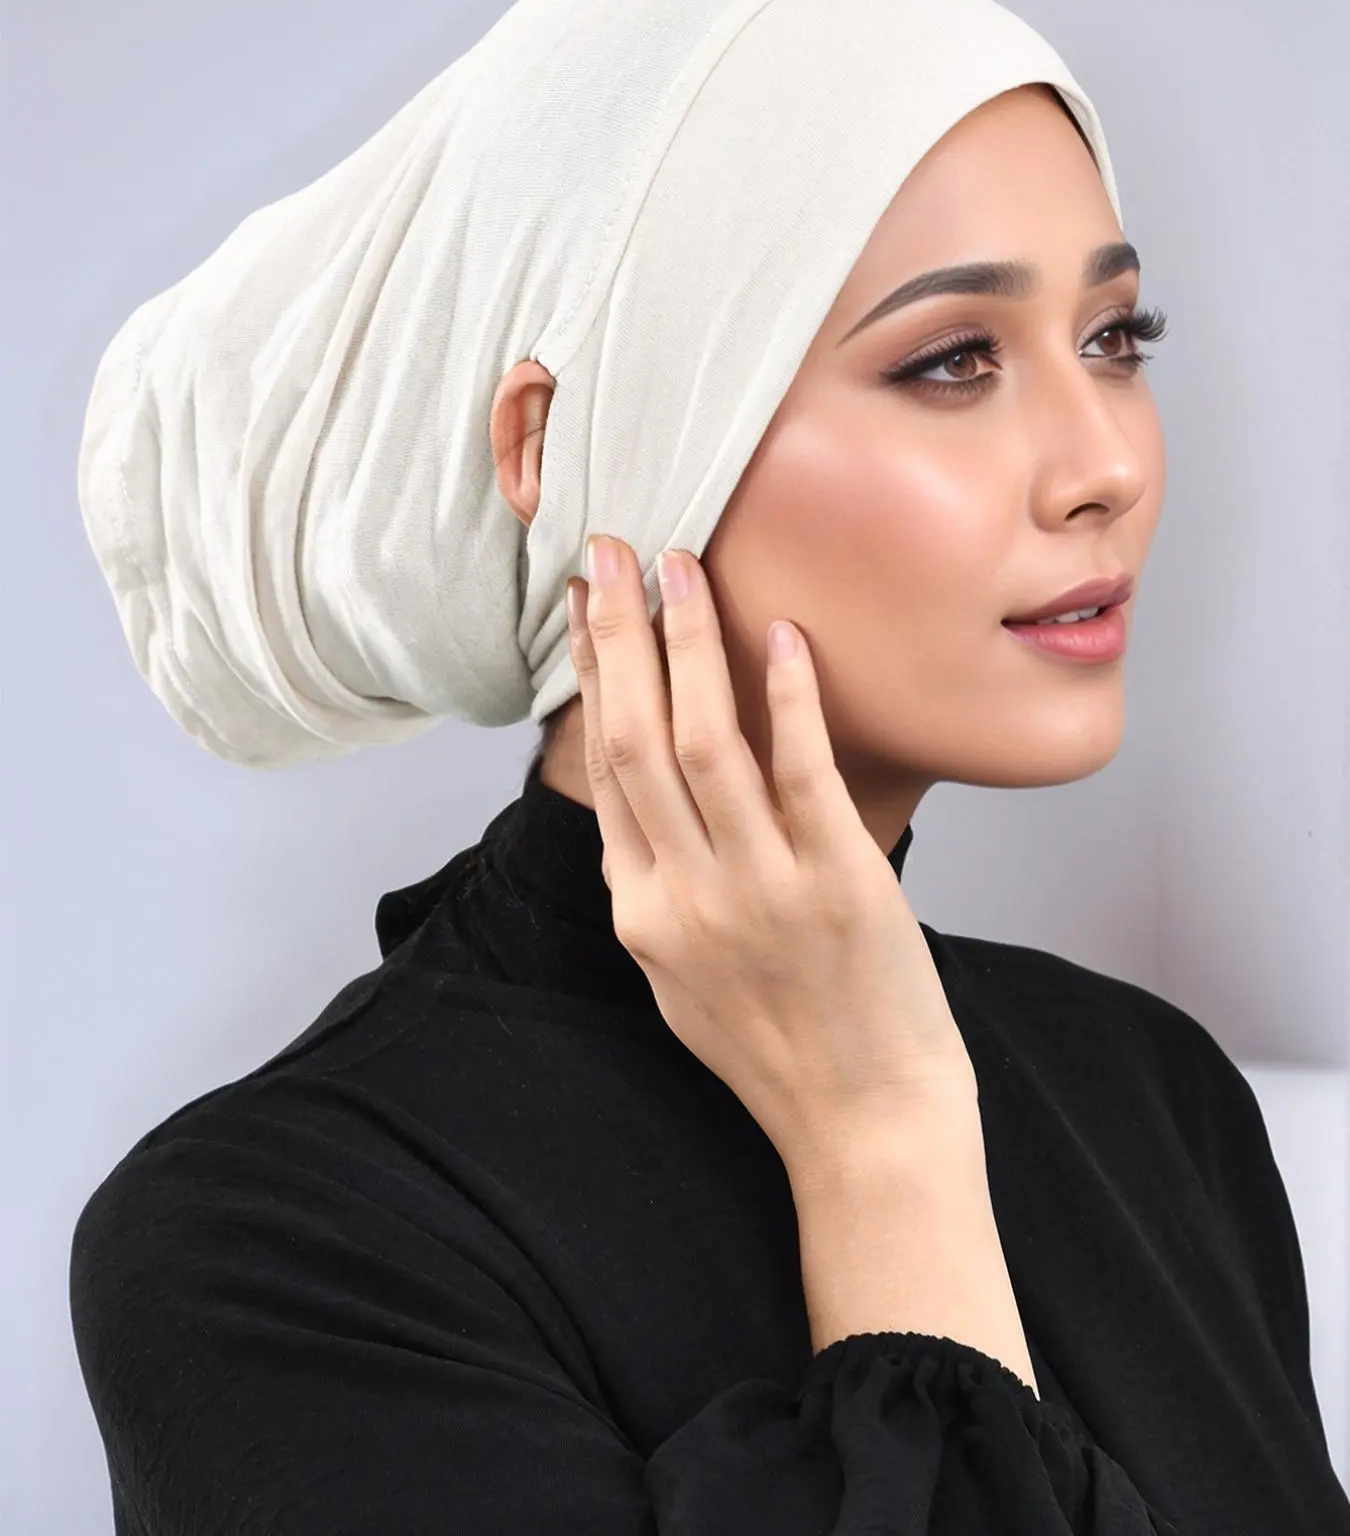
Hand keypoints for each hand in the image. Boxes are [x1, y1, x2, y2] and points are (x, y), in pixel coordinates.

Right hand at [565, 535, 979, 1171]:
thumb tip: (642, 816)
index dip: (595, 678)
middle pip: (635, 741)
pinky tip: (781, 635)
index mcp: (641, 914)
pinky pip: (801, 773)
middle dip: (617, 636)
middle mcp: (686, 897)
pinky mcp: (838, 884)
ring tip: (678, 567)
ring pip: (704, 744)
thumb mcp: (681, 980)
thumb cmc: (779, 1051)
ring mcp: (760, 890)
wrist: (865, 1127)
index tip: (590, 609)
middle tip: (608, 553)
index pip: (605, 771)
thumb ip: (655, 894)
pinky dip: (788, 698)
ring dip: (687, 645)